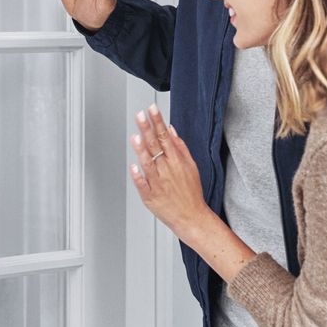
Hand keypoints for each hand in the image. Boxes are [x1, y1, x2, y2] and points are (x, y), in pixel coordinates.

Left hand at [128, 103, 209, 235]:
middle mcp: (166, 170)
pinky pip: (142, 184)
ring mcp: (157, 183)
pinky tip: (134, 166)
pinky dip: (139, 176)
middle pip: (155, 146)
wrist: (192, 217)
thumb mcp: (191, 166)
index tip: (152, 109)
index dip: (157, 121)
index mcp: (176, 161)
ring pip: (148, 163)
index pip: (164, 136)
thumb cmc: (191, 192)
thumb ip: (180, 147)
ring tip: (135, 136)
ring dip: (141, 150)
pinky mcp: (150, 196)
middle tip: (140, 115)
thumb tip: (170, 130)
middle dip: (147, 129)